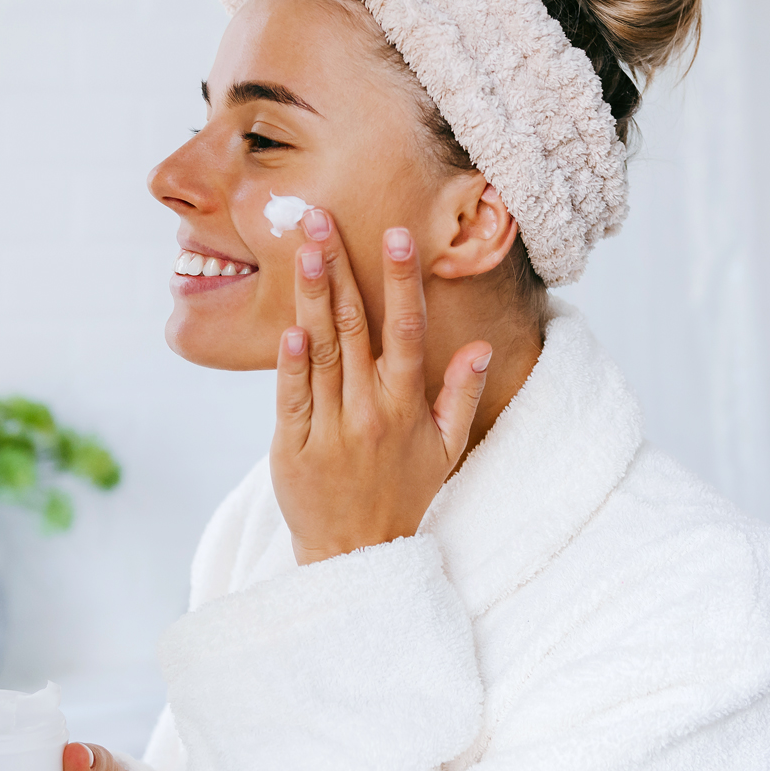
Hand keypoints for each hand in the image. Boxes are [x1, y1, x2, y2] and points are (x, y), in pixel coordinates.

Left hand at [273, 209, 491, 564]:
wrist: (356, 553)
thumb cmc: (402, 493)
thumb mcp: (445, 448)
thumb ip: (460, 394)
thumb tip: (479, 346)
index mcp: (406, 405)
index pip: (405, 331)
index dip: (400, 280)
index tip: (394, 234)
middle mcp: (370, 411)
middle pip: (354, 327)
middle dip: (339, 267)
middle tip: (321, 217)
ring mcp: (331, 428)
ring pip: (321, 351)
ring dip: (312, 297)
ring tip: (305, 248)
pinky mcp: (293, 447)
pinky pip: (293, 397)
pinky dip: (291, 362)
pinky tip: (289, 325)